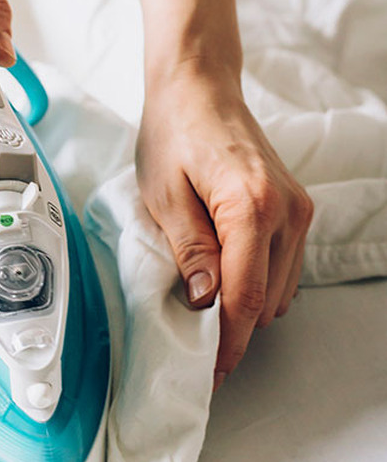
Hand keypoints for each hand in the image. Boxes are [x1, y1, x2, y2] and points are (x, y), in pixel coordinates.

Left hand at [135, 62, 313, 390]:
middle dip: (232, 327)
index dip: (226, 345)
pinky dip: (258, 283)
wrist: (199, 88)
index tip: (208, 374)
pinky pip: (285, 268)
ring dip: (245, 306)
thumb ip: (189, 252)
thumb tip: (203, 305)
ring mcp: (298, 211)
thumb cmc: (174, 132)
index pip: (244, 299)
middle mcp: (287, 211)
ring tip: (202, 300)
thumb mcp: (163, 196)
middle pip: (266, 302)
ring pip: (280, 292)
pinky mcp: (297, 209)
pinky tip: (224, 275)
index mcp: (252, 206)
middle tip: (191, 338)